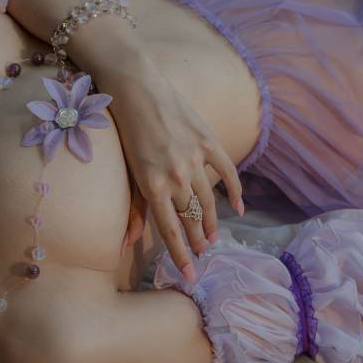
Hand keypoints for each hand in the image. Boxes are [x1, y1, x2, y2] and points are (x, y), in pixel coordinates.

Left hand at [106, 53, 243, 282]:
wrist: (136, 87)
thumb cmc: (125, 129)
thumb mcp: (126, 171)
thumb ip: (133, 207)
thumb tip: (127, 242)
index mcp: (152, 186)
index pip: (171, 231)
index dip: (182, 255)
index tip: (191, 275)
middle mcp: (176, 177)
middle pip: (192, 219)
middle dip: (197, 241)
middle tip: (202, 254)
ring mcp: (195, 159)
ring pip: (209, 201)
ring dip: (212, 223)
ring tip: (213, 238)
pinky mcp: (208, 141)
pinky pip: (227, 172)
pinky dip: (235, 191)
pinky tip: (238, 208)